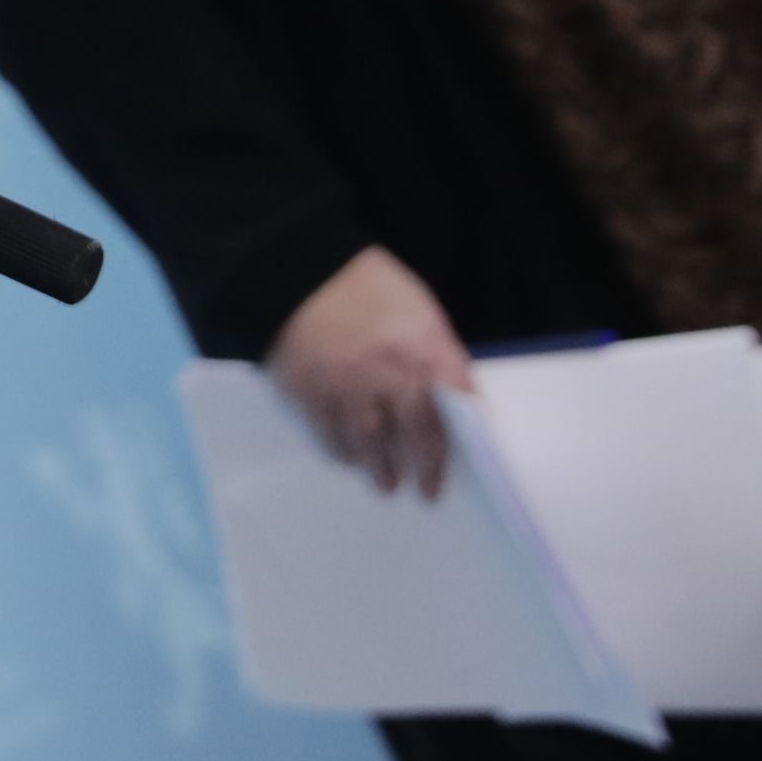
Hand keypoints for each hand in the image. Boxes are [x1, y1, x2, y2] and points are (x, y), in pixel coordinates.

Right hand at [267, 245, 475, 495]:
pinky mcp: (310, 391)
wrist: (299, 270)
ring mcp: (348, 385)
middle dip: (424, 466)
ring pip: (369, 440)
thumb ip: (436, 351)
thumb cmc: (367, 286)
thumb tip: (451, 394)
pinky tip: (348, 459)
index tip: (460, 457)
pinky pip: (329, 432)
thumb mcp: (418, 309)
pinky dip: (341, 449)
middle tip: (426, 490)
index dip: (461, 434)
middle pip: (415, 432)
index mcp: (424, 345)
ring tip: (386, 483)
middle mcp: (390, 372)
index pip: (456, 403)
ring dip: (380, 466)